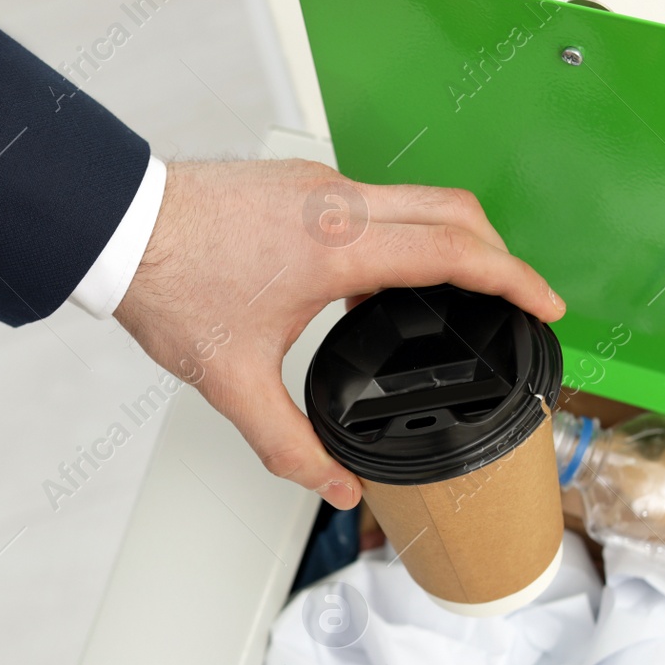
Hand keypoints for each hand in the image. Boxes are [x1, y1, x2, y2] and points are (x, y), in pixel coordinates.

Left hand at [113, 159, 564, 509]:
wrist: (117, 225)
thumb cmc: (168, 286)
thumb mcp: (231, 382)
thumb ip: (289, 444)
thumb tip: (337, 486)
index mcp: (337, 247)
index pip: (455, 252)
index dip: (515, 279)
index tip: (547, 304)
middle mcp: (338, 201)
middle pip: (453, 210)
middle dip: (498, 252)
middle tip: (516, 298)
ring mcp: (318, 182)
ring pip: (416, 196)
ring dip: (449, 237)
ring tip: (454, 292)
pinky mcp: (298, 179)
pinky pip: (376, 197)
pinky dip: (404, 229)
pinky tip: (378, 278)